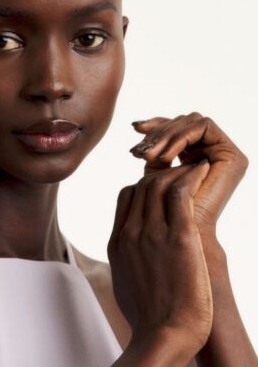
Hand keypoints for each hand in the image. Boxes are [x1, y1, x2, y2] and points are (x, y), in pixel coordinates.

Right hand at [108, 162, 212, 353]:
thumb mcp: (124, 285)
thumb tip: (131, 261)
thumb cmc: (148, 319)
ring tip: (197, 169)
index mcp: (117, 244)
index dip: (145, 186)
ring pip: (160, 183)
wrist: (162, 336)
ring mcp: (153, 234)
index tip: (164, 189)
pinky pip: (181, 193)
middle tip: (185, 174)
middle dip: (163, 175)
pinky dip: (192, 176)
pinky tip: (203, 171)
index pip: (127, 196)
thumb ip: (125, 263)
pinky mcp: (180, 237)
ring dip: (179, 172)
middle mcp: (131, 233)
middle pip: (142, 185)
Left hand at [129, 113, 248, 238]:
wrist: (179, 245)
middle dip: (157, 133)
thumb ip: (151, 154)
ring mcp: (224, 154)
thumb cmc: (160, 219)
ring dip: (165, 136)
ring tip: (147, 156)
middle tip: (138, 151)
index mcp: (193, 158)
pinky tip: (164, 157)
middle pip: (182, 123)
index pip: (174, 130)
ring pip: (191, 122)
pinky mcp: (232, 156)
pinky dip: (181, 138)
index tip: (133, 134)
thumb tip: (137, 125)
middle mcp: (211, 153)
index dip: (154, 127)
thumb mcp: (151, 179)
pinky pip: (204, 127)